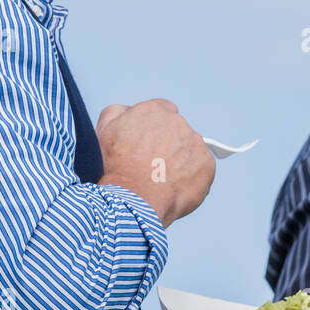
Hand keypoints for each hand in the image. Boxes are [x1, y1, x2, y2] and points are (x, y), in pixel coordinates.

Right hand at [97, 99, 215, 227]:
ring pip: (190, 152)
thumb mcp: (102, 132)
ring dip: (181, 163)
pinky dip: (192, 180)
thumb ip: (117, 113)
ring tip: (163, 183)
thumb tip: (128, 110)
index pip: (162, 113)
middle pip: (177, 133)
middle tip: (153, 169)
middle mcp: (177, 122)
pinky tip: (175, 190)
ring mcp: (195, 143)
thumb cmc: (113, 169)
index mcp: (153, 111)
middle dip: (168, 147)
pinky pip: (202, 171)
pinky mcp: (207, 165)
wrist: (132, 200)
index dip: (155, 132)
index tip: (149, 148)